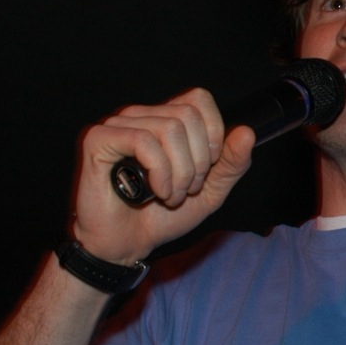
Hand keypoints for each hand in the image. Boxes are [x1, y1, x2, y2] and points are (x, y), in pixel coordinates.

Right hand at [69, 88, 255, 263]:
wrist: (127, 245)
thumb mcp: (210, 192)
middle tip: (186, 189)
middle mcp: (139, 116)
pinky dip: (159, 171)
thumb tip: (247, 132)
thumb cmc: (161, 217)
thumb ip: (231, 163)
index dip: (212, 132)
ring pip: (169, 128)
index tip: (207, 167)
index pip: (198, 98)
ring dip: (179, 172)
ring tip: (171, 196)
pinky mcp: (98, 140)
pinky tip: (155, 192)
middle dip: (197, 161)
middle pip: (187, 115)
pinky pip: (142, 140)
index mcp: (164, 121)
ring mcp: (117, 125)